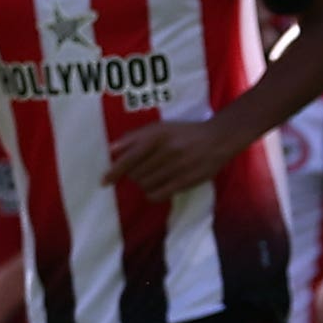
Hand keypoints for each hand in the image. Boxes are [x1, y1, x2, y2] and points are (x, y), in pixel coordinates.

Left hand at [105, 115, 239, 198]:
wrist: (217, 139)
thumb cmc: (184, 133)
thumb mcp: (160, 128)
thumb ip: (135, 137)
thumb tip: (111, 149)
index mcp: (157, 135)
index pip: (129, 157)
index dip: (114, 171)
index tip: (104, 181)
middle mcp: (166, 150)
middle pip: (136, 174)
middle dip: (133, 175)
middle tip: (141, 170)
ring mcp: (177, 166)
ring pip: (146, 185)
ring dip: (143, 184)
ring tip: (151, 176)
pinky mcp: (186, 180)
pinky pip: (159, 194)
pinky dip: (152, 194)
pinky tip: (156, 188)